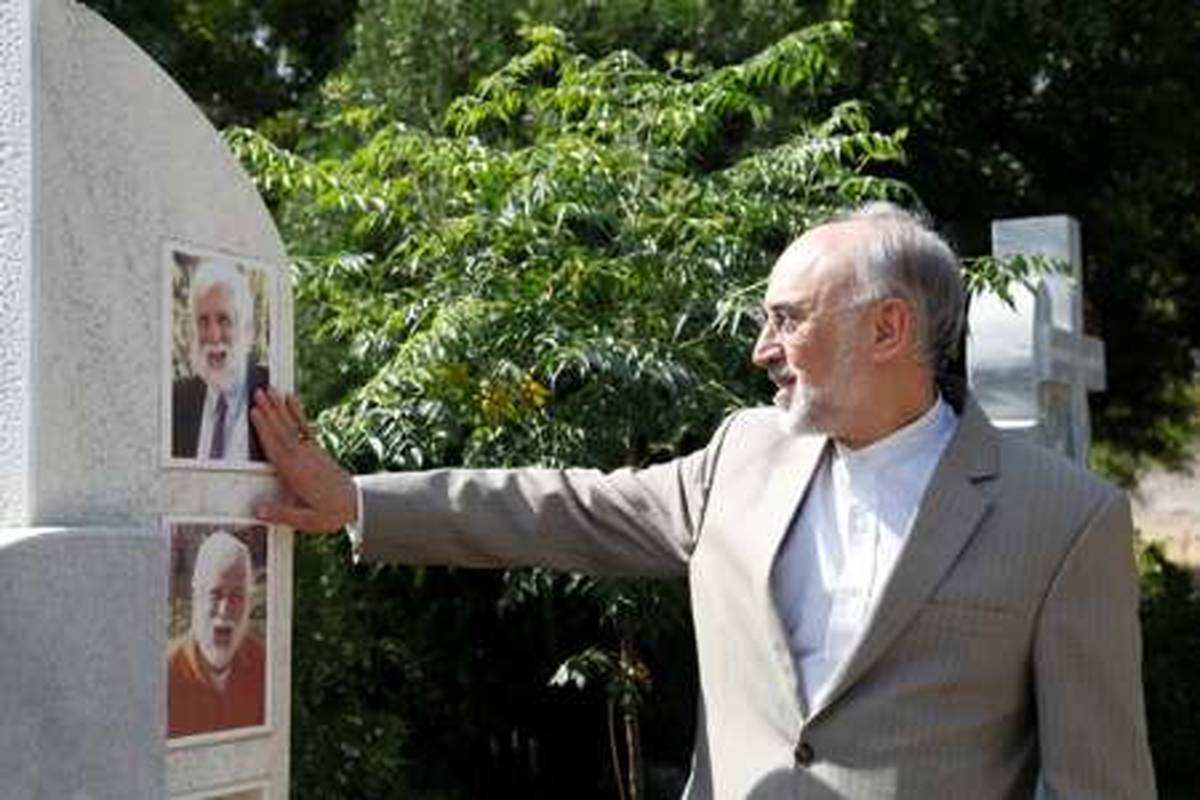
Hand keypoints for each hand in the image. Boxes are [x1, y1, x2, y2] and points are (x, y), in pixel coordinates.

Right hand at [250, 388, 357, 532]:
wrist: (356, 504)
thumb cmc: (331, 512)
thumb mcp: (308, 521)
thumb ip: (283, 515)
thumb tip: (258, 510)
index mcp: (296, 474)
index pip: (276, 448)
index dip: (265, 429)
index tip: (255, 413)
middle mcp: (302, 458)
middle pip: (282, 431)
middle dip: (269, 411)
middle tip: (258, 392)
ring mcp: (310, 451)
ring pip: (291, 425)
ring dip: (279, 407)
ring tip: (270, 390)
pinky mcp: (316, 449)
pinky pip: (304, 426)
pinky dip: (297, 412)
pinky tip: (291, 400)